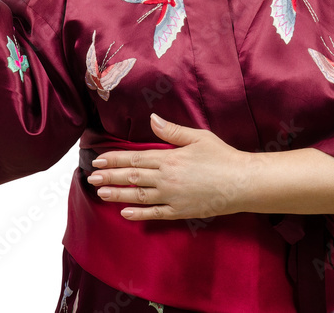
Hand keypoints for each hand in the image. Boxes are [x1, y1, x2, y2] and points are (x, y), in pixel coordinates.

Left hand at [87, 114, 252, 220]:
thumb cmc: (222, 157)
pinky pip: (155, 214)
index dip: (115, 159)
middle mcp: (166, 178)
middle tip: (92, 176)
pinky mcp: (180, 211)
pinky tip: (124, 213)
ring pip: (138, 195)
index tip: (99, 159)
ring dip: (117, 194)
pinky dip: (138, 214)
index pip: (135, 158)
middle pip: (132, 177)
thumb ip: (171, 131)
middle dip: (110, 176)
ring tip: (100, 192)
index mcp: (169, 158)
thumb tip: (152, 119)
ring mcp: (172, 197)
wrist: (242, 182)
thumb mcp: (197, 137)